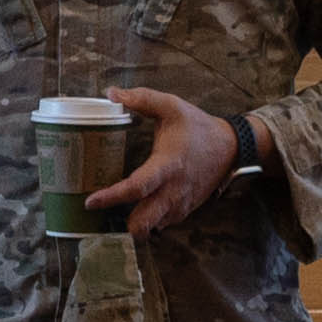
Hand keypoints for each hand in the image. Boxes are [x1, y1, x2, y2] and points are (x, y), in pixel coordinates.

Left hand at [103, 86, 241, 236]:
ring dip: (135, 226)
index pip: (137, 188)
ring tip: (116, 215)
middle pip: (144, 222)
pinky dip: (149, 222)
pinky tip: (138, 210)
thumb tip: (111, 93)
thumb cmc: (198, 127)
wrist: (230, 148)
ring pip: (153, 227)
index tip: (91, 201)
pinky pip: (163, 224)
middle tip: (102, 218)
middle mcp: (173, 190)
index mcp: (167, 165)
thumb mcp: (172, 106)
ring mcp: (180, 203)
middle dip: (123, 226)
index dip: (112, 197)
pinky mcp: (185, 209)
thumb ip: (142, 98)